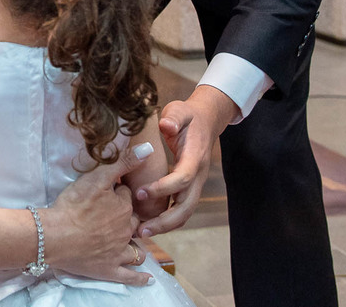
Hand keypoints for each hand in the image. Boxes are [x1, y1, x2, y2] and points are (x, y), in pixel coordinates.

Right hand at [47, 143, 153, 284]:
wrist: (55, 235)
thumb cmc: (73, 205)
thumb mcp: (97, 178)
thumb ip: (123, 164)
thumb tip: (148, 150)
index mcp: (123, 207)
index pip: (126, 196)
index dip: (117, 192)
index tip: (108, 192)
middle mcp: (126, 229)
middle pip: (132, 219)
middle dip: (127, 216)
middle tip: (113, 213)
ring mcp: (119, 251)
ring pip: (136, 247)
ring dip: (137, 243)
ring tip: (132, 240)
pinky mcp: (109, 269)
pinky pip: (129, 275)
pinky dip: (139, 277)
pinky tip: (147, 278)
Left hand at [136, 85, 237, 236]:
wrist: (205, 121)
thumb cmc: (188, 116)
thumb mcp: (180, 111)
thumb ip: (174, 117)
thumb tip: (166, 124)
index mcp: (194, 158)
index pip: (182, 179)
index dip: (163, 188)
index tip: (140, 192)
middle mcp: (198, 175)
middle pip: (186, 206)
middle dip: (165, 220)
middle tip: (142, 229)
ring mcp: (196, 184)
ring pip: (185, 213)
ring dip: (166, 226)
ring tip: (142, 233)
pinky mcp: (189, 188)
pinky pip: (181, 210)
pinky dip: (168, 221)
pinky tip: (149, 226)